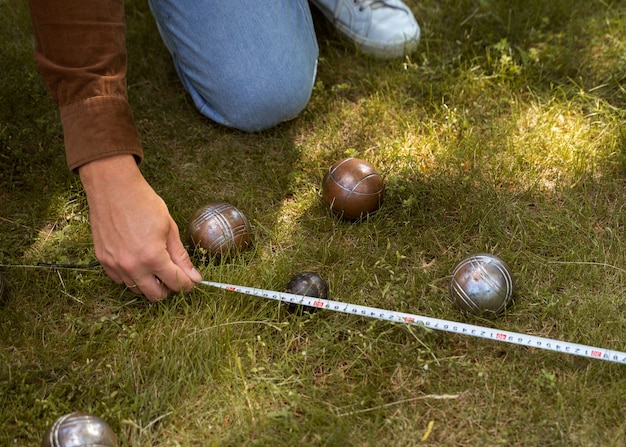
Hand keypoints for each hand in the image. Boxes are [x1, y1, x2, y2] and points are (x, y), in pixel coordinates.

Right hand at [79, 155, 201, 300]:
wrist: (113, 188)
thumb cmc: (144, 203)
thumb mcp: (170, 228)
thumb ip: (181, 256)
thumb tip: (194, 276)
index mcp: (153, 257)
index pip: (176, 283)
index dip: (188, 285)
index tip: (192, 282)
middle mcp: (133, 266)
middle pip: (156, 295)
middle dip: (169, 289)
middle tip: (174, 276)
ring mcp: (115, 265)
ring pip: (137, 290)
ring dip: (150, 284)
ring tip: (156, 268)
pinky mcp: (103, 261)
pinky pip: (120, 280)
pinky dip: (132, 277)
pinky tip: (138, 263)